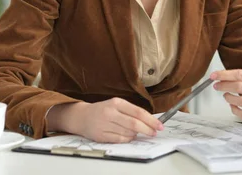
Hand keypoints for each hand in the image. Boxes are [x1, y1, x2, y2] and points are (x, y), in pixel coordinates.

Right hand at [47, 98, 163, 143]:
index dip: (151, 120)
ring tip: (137, 132)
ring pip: (128, 133)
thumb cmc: (103, 110)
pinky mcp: (100, 136)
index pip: (138, 112)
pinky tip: (128, 136)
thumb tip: (150, 121)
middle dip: (148, 129)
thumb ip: (131, 112)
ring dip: (136, 134)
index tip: (160, 125)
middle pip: (134, 124)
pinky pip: (120, 140)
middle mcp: (110, 113)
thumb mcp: (117, 105)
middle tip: (154, 133)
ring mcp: (104, 125)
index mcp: (117, 103)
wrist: (82, 116)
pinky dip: (127, 139)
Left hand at [210, 69, 241, 122]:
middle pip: (239, 87)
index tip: (213, 76)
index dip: (224, 75)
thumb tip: (218, 76)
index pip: (240, 74)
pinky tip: (232, 105)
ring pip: (241, 101)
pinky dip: (234, 110)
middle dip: (224, 85)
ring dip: (228, 97)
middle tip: (216, 85)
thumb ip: (239, 76)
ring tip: (225, 95)